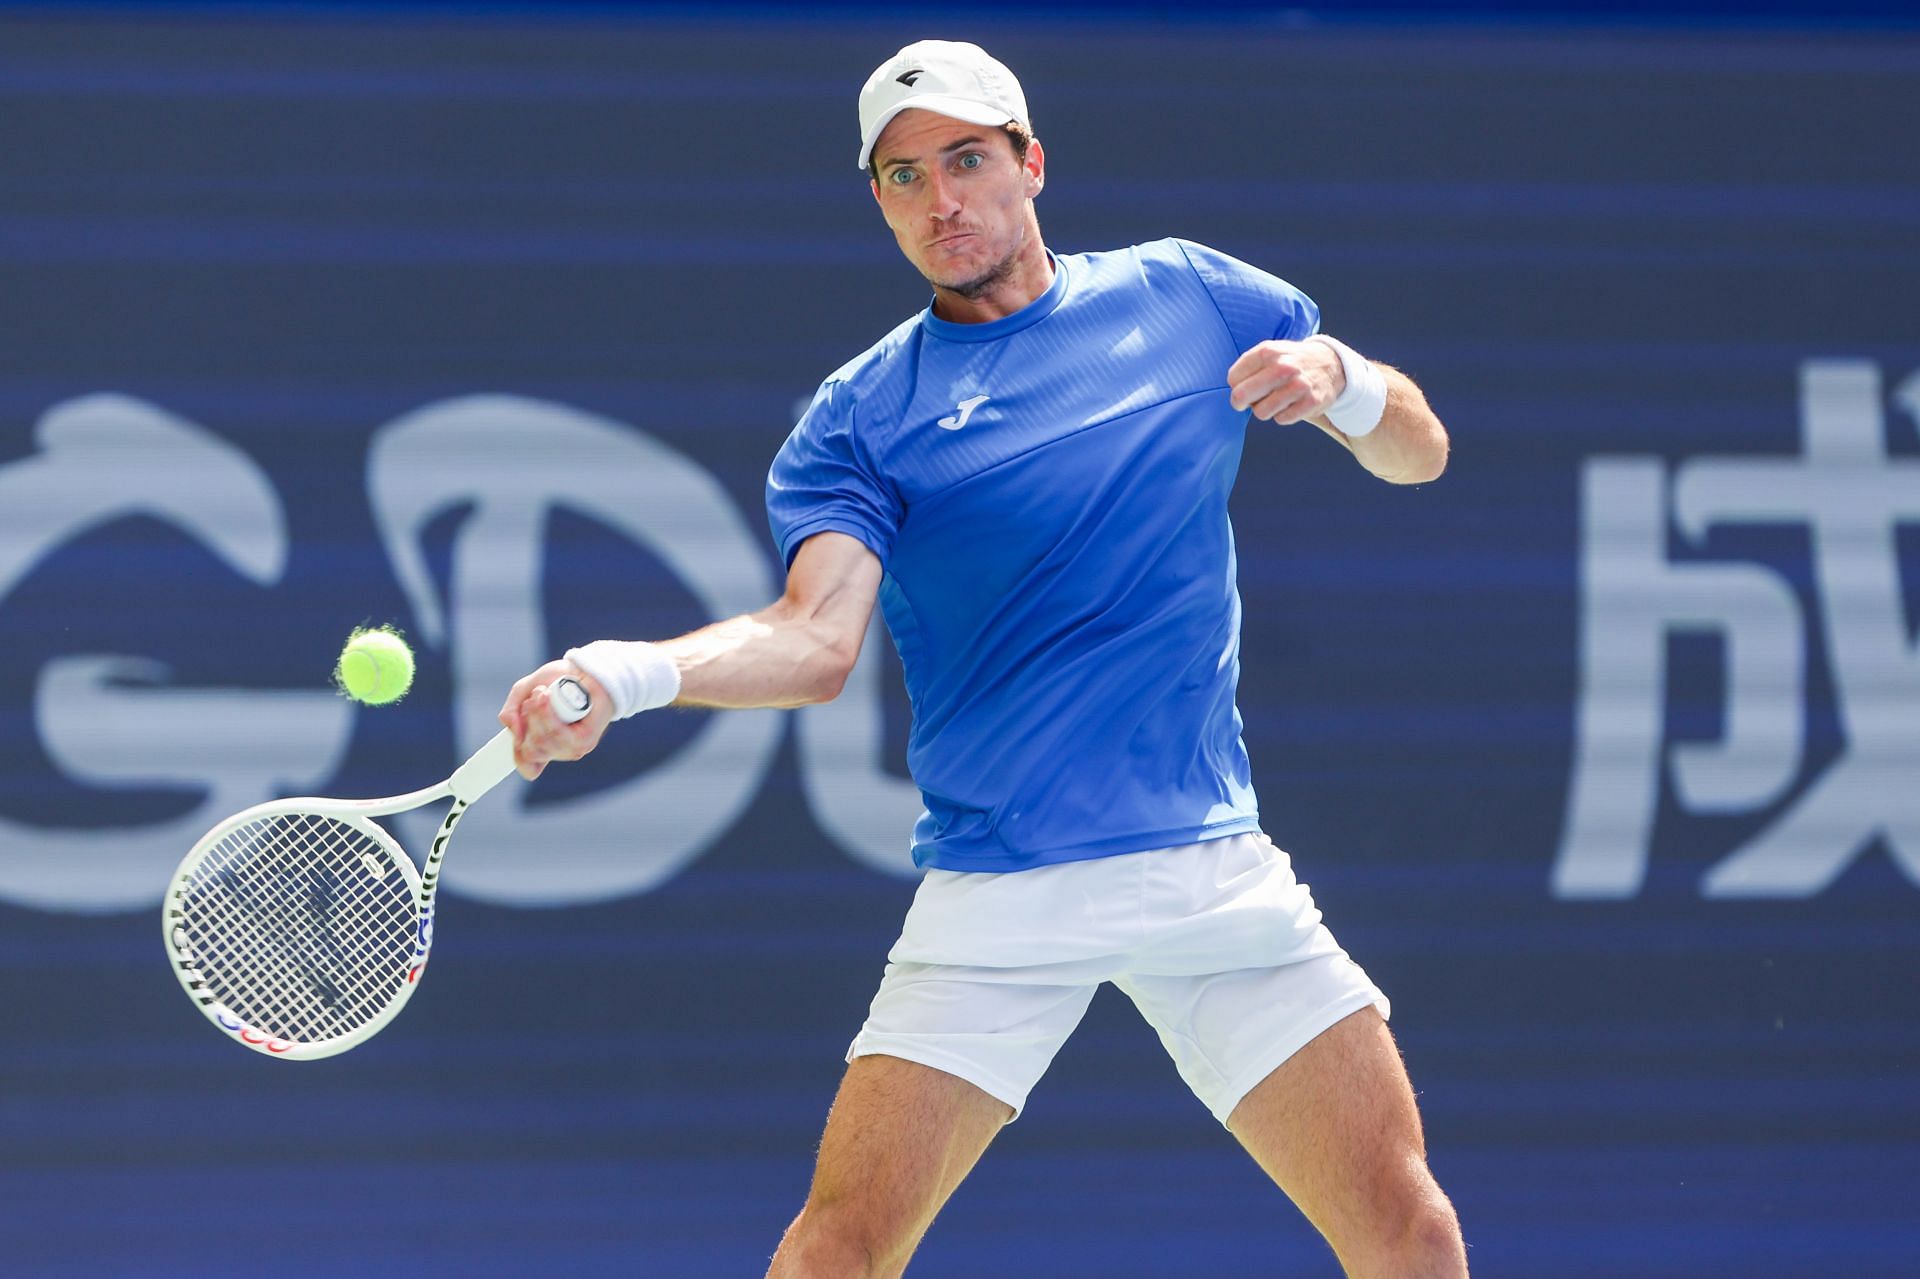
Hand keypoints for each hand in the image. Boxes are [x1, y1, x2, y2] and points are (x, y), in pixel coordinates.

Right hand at [498, 659, 614, 779]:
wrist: (586, 669)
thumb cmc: (557, 682)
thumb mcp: (524, 691)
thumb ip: (511, 710)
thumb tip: (510, 728)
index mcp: (544, 745)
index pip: (528, 768)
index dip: (517, 756)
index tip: (516, 735)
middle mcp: (559, 750)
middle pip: (530, 752)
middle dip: (526, 721)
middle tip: (533, 700)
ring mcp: (573, 747)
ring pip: (541, 741)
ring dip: (536, 712)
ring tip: (543, 693)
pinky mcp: (585, 739)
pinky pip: (557, 733)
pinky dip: (548, 712)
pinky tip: (549, 696)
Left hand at [1227, 338, 1345, 424]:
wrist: (1331, 363)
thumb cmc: (1291, 360)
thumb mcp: (1270, 351)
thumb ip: (1248, 366)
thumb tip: (1234, 390)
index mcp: (1268, 351)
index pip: (1233, 378)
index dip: (1236, 385)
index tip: (1245, 384)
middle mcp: (1283, 367)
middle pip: (1241, 396)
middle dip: (1240, 403)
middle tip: (1248, 401)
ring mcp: (1298, 385)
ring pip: (1261, 412)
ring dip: (1265, 410)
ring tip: (1275, 399)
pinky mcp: (1311, 402)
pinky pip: (1282, 420)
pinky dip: (1283, 415)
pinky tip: (1291, 404)